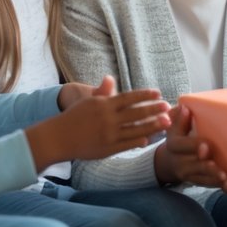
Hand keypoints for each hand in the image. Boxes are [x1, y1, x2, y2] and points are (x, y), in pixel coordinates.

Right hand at [28, 77, 170, 168]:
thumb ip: (102, 92)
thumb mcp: (88, 101)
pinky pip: (127, 144)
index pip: (129, 98)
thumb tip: (110, 78)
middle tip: (168, 106)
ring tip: (166, 123)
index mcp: (104, 105)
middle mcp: (108, 119)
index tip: (158, 93)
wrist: (59, 137)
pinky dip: (138, 141)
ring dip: (153, 126)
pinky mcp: (108, 149)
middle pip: (136, 113)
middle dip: (154, 110)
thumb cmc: (74, 117)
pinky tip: (149, 139)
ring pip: (135, 129)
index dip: (145, 96)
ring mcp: (109, 135)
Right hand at [153, 106, 226, 188]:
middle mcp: (180, 163)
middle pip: (193, 167)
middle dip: (206, 168)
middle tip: (219, 168)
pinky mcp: (201, 182)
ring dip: (216, 181)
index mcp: (173, 145)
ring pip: (203, 180)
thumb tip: (185, 107)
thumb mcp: (176, 127)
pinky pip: (212, 187)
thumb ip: (180, 119)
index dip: (193, 146)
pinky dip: (225, 188)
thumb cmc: (179, 138)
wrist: (170, 162)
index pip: (180, 146)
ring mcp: (190, 175)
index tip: (206, 146)